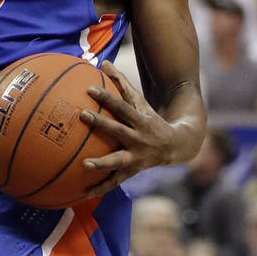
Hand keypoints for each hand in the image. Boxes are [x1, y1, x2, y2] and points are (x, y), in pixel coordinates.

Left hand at [77, 60, 176, 197]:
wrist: (175, 146)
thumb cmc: (149, 118)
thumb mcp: (139, 101)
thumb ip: (121, 82)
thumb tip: (103, 62)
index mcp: (139, 119)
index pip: (121, 105)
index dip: (106, 97)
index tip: (89, 89)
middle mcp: (138, 138)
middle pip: (117, 129)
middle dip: (100, 123)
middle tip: (81, 115)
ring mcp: (135, 157)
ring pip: (117, 161)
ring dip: (101, 163)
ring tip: (84, 164)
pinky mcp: (131, 172)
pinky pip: (114, 182)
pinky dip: (99, 188)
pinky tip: (81, 193)